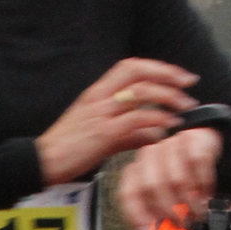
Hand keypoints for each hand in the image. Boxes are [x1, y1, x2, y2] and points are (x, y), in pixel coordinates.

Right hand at [36, 59, 198, 184]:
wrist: (41, 162)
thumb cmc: (68, 149)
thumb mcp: (102, 137)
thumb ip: (131, 134)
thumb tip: (156, 134)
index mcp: (96, 92)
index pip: (129, 67)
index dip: (157, 67)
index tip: (178, 75)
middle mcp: (98, 97)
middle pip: (137, 71)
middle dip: (167, 74)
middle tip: (189, 83)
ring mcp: (100, 113)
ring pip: (140, 93)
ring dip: (167, 97)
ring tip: (185, 106)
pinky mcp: (102, 133)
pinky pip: (135, 120)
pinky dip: (156, 120)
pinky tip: (169, 125)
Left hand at [116, 128, 221, 229]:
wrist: (202, 146)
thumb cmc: (180, 177)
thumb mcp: (165, 196)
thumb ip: (156, 214)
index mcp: (136, 170)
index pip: (128, 193)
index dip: (136, 214)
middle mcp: (149, 155)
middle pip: (152, 186)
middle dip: (168, 210)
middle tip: (182, 224)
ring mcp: (170, 144)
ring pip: (176, 178)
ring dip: (190, 202)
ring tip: (198, 213)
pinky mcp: (192, 139)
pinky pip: (198, 164)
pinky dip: (204, 184)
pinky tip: (207, 195)